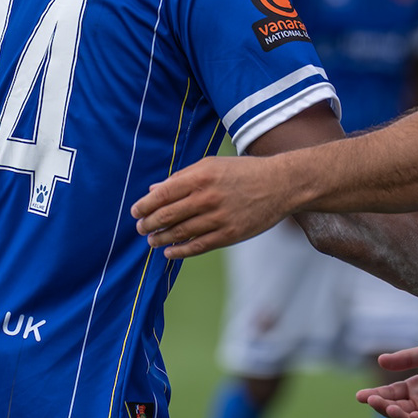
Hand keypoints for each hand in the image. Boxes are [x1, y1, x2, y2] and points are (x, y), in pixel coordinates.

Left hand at [131, 156, 292, 258]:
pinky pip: (199, 246)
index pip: (163, 194)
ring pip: (181, 233)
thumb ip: (183, 177)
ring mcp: (219, 218)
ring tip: (152, 241)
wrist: (282, 184)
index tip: (135, 212)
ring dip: (162, 239)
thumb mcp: (212, 165)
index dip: (145, 205)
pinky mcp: (230, 234)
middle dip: (149, 224)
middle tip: (141, 228)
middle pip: (168, 215)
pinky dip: (181, 251)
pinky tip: (170, 252)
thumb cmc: (244, 172)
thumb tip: (154, 190)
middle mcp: (208, 198)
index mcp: (201, 177)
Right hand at [357, 341, 417, 417]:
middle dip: (383, 406)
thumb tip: (380, 361)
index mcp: (417, 387)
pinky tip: (413, 416)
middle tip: (372, 400)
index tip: (360, 395)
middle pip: (397, 410)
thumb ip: (409, 358)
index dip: (376, 395)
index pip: (392, 394)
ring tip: (391, 408)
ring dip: (399, 417)